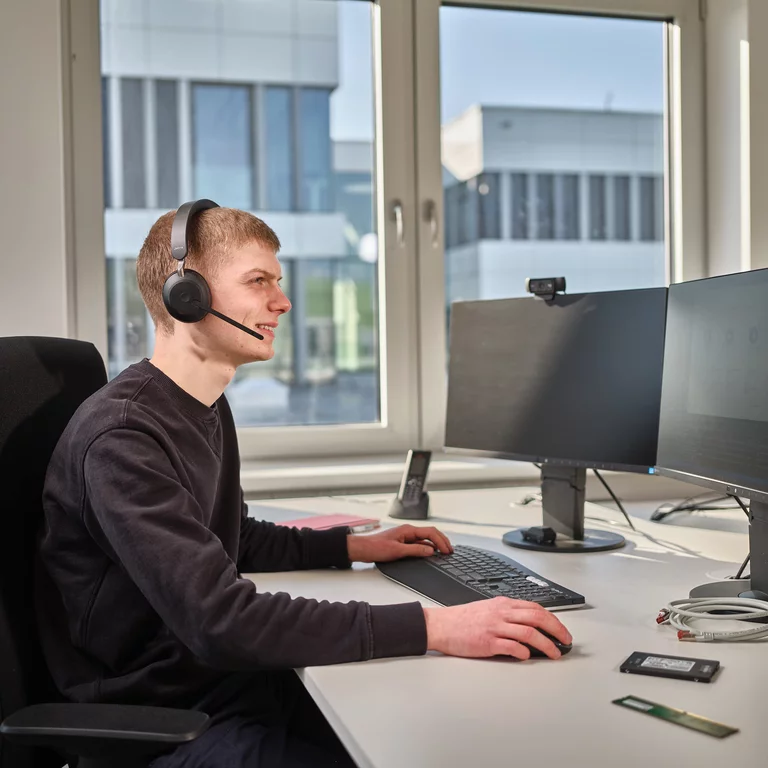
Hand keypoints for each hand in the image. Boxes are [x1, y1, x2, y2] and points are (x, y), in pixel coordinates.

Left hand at [347, 524, 452, 562]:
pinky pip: (420, 543)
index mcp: (408, 530)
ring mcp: (406, 536)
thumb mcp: (397, 551)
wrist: (363, 549)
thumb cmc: (376, 547)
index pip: (431, 532)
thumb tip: (430, 550)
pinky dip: (428, 547)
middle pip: (431, 533)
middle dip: (442, 541)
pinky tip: (431, 553)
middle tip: (450, 551)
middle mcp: (409, 531)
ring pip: (426, 538)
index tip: (447, 551)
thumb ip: (415, 550)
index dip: (441, 541)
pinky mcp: (403, 542)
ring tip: (444, 552)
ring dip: (436, 544)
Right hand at [424, 597, 571, 659]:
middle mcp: (501, 613)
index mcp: (503, 604)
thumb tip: (529, 625)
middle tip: (566, 641)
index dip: (553, 619)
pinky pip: (512, 647)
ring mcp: (495, 627)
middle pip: (537, 618)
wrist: (440, 625)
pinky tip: (528, 657)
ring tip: (554, 654)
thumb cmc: (462, 619)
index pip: (535, 608)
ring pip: (529, 632)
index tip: (561, 630)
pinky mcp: (487, 642)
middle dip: (556, 630)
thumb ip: (508, 614)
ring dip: (546, 644)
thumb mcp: (488, 609)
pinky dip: (524, 652)